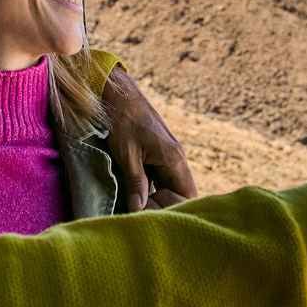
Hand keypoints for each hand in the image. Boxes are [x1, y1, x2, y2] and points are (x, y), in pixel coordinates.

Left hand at [103, 66, 196, 211]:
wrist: (119, 94)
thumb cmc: (123, 121)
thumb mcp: (127, 155)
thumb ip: (136, 183)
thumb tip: (139, 210)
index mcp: (174, 159)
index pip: (188, 196)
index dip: (172, 209)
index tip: (148, 211)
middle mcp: (177, 159)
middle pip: (182, 194)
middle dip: (164, 206)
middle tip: (140, 209)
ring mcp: (169, 157)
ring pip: (171, 188)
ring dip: (157, 198)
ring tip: (136, 203)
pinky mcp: (159, 155)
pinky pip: (161, 179)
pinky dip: (151, 189)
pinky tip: (135, 193)